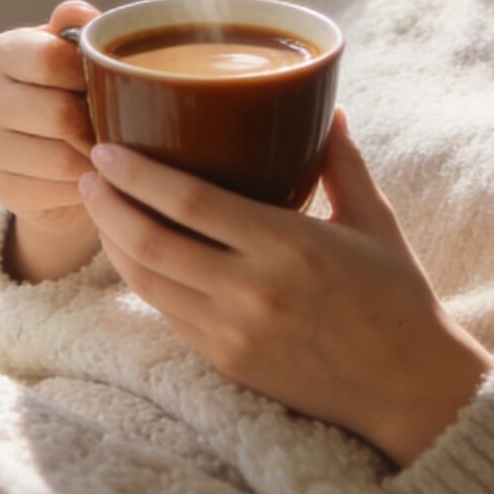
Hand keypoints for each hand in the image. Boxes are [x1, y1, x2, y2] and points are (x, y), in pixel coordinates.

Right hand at [0, 0, 103, 270]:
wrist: (52, 156)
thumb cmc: (71, 91)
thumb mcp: (74, 53)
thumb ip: (77, 29)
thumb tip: (80, 14)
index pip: (49, 59)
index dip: (92, 74)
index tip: (115, 84)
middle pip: (58, 114)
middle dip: (98, 123)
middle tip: (124, 127)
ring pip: (59, 158)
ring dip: (96, 159)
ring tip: (115, 152)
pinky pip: (53, 191)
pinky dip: (82, 186)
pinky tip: (93, 176)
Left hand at [76, 105, 493, 468]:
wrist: (406, 388)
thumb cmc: (397, 296)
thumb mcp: (374, 220)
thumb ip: (342, 162)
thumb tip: (329, 106)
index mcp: (287, 245)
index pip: (190, 203)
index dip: (138, 175)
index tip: (107, 149)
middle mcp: (251, 291)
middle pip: (152, 241)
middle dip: (108, 204)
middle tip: (86, 170)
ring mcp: (233, 332)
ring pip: (148, 281)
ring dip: (111, 240)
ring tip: (96, 205)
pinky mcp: (226, 362)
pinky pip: (166, 312)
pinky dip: (139, 278)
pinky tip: (128, 251)